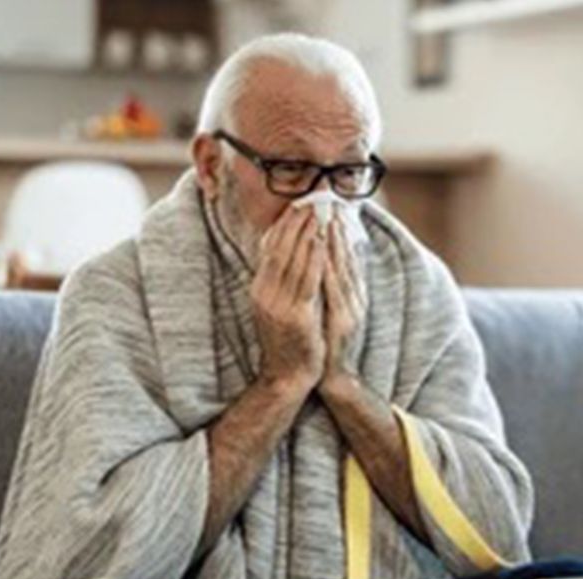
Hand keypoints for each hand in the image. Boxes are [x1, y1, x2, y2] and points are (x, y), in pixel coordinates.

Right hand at [251, 205, 325, 397]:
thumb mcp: (278, 306)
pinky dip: (314, 258)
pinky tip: (322, 241)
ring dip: (306, 234)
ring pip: (293, 260)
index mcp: (260, 289)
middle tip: (309, 200)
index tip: (296, 205)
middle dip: (295, 223)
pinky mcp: (296, 315)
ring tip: (318, 212)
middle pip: (279, 249)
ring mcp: (278, 304)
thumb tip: (286, 253)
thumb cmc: (289, 340)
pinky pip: (306, 280)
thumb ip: (281, 281)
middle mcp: (265, 293)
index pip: (270, 249)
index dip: (283, 225)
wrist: (287, 376)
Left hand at [319, 215, 367, 393]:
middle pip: (346, 258)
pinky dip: (328, 267)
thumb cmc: (327, 342)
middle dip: (337, 230)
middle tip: (329, 204)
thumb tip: (323, 262)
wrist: (332, 376)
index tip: (330, 209)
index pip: (346, 257)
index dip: (339, 233)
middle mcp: (354, 298)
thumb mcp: (330, 310)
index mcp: (352, 294)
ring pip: (342, 268)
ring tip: (327, 218)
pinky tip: (321, 252)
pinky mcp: (342, 320)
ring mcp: (350, 309)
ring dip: (334, 243)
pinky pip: (334, 288)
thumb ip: (330, 287)